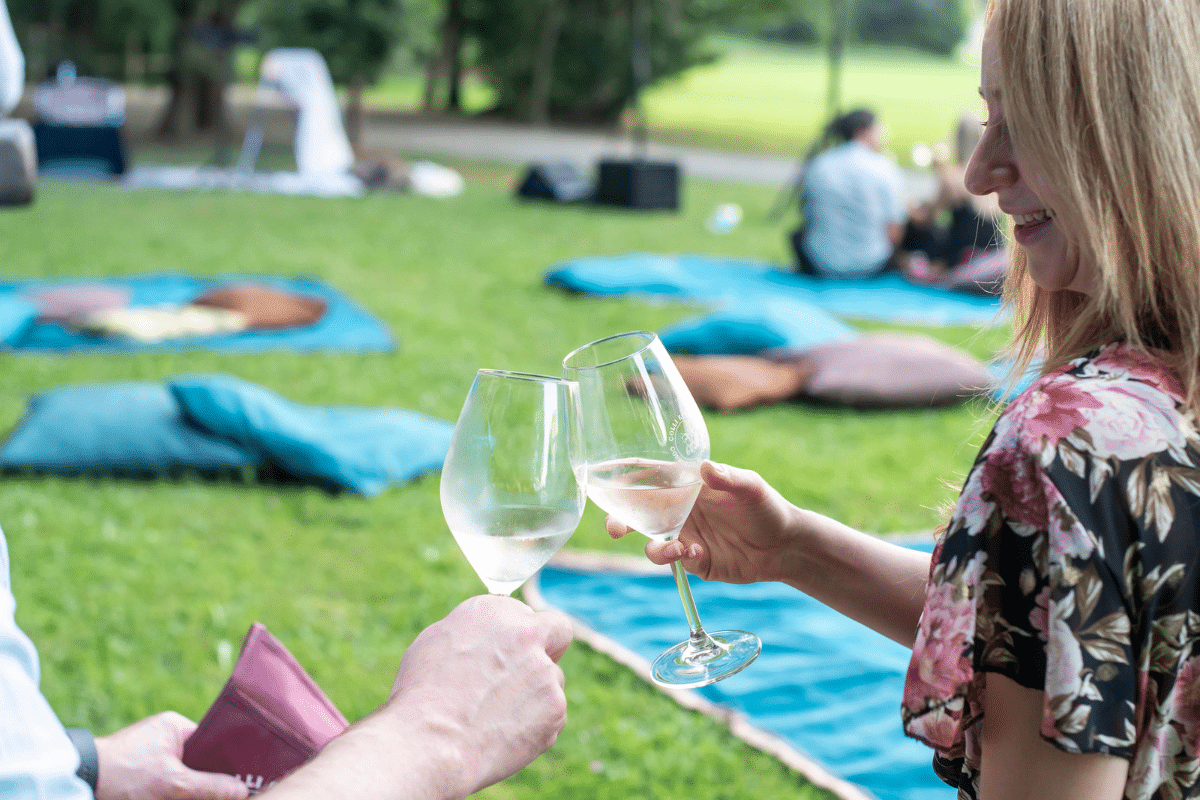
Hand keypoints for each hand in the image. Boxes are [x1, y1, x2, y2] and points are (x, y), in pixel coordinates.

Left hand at [94, 711, 248, 799]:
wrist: (78, 783)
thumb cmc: (124, 775)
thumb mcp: (172, 783)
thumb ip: (209, 787)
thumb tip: (243, 791)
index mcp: (175, 726)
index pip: (212, 742)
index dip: (225, 762)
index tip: (240, 779)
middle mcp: (163, 735)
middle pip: (198, 761)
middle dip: (206, 782)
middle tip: (221, 795)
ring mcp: (148, 753)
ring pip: (181, 774)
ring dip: (187, 790)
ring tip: (194, 797)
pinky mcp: (136, 770)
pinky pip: (165, 780)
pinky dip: (171, 793)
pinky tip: (174, 799)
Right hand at [386, 595, 572, 797]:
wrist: (431, 744)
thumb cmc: (422, 696)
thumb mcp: (438, 642)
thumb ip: (476, 634)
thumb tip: (490, 640)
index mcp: (495, 611)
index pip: (523, 612)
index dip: (516, 633)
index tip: (508, 650)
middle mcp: (527, 635)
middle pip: (558, 631)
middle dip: (550, 645)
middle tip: (532, 668)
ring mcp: (546, 673)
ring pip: (552, 680)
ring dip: (535, 693)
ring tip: (496, 717)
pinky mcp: (555, 710)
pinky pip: (551, 715)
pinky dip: (534, 724)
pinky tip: (502, 735)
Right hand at [606, 460, 797, 584]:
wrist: (785, 547)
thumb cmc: (768, 507)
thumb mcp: (752, 487)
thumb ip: (729, 478)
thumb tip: (706, 468)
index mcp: (687, 486)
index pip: (648, 478)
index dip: (623, 477)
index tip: (601, 477)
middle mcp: (679, 510)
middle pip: (638, 513)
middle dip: (619, 519)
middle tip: (615, 528)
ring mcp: (684, 536)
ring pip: (650, 541)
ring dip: (652, 547)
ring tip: (674, 550)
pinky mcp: (693, 561)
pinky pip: (672, 561)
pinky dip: (677, 558)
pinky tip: (696, 555)